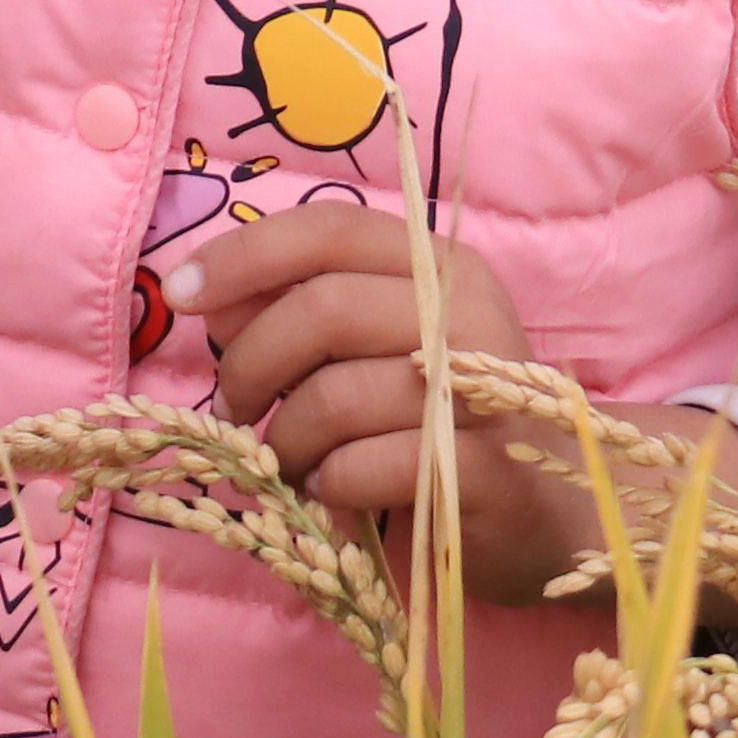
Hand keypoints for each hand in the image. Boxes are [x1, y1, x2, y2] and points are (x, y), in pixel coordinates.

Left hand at [184, 202, 686, 607]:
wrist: (556, 508)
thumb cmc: (444, 423)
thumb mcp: (379, 348)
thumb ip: (305, 312)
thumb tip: (215, 304)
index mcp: (438, 265)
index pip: (325, 230)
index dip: (241, 256)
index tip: (181, 296)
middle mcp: (466, 313)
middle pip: (321, 310)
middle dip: (252, 364)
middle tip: (238, 408)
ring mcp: (483, 390)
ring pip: (335, 396)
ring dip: (285, 442)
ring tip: (291, 464)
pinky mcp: (483, 471)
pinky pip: (366, 466)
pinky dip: (329, 485)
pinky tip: (337, 493)